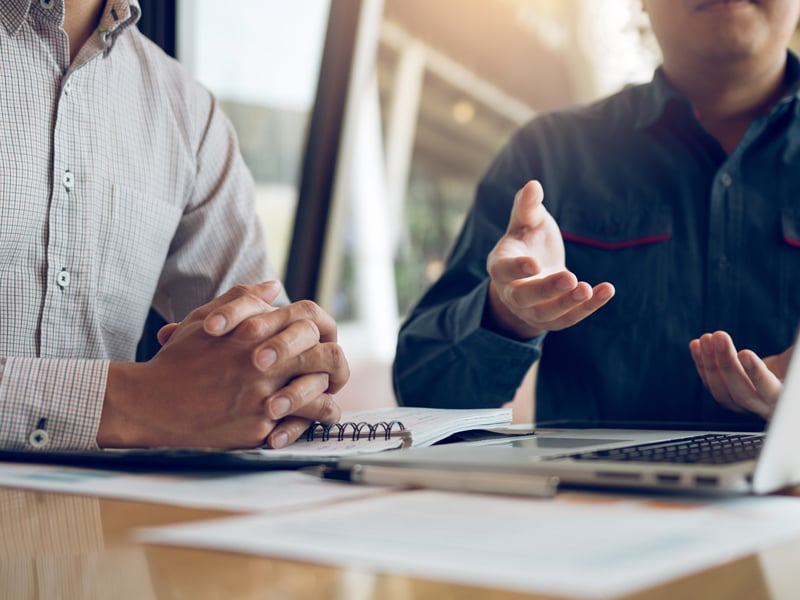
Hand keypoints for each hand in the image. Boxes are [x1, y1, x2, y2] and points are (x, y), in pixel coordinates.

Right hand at [98, 282, 347, 449]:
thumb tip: (275, 286)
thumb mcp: (205, 319)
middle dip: (336, 365)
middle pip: (327, 359)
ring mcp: (262, 400)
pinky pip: (299, 428)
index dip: (322, 333)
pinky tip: (303, 424)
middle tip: (333, 373)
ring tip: (324, 403)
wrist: (150, 405)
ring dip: (327, 400)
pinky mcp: (257, 430)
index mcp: (255, 334)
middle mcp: (263, 365)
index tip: (319, 344)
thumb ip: (243, 299)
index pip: (311, 325)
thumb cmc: (178, 360)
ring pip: (321, 399)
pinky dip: (305, 426)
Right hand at [485, 180, 614, 338]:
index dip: (517, 268)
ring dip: (568, 303)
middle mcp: (511, 292)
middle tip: (570, 278)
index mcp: (501, 265)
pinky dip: (588, 307)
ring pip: (547, 313)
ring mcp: (531, 310)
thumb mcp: (527, 222)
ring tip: (588, 288)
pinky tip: (606, 290)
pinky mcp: (552, 320)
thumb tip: (533, 185)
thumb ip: (527, 206)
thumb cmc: (527, 241)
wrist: (532, 275)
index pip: (504, 270)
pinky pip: (569, 318)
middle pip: (524, 297)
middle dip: (547, 290)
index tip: (534, 264)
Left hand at [689, 330, 792, 418]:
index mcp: (784, 400)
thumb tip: (794, 341)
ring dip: (709, 362)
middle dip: (727, 363)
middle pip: (742, 393)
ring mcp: (744, 406)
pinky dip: (701, 363)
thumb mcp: (794, 361)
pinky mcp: (728, 398)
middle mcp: (765, 409)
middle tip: (720, 337)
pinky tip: (697, 344)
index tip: (745, 353)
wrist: (786, 377)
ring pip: (721, 391)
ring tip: (707, 338)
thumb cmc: (792, 367)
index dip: (757, 374)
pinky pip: (710, 384)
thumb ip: (793, 356)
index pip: (771, 393)